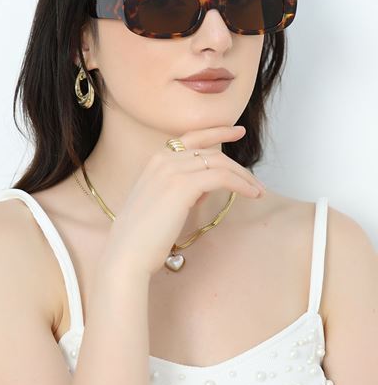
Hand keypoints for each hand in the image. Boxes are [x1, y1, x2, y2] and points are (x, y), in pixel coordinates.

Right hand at [107, 126, 264, 277]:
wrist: (127, 253)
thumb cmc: (144, 235)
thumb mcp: (162, 202)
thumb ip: (182, 188)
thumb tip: (205, 185)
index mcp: (156, 160)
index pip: (192, 137)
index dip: (218, 131)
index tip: (237, 130)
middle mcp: (164, 159)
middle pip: (211, 152)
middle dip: (237, 165)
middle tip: (255, 179)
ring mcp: (172, 170)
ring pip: (220, 163)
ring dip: (243, 176)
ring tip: (257, 191)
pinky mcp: (183, 185)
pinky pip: (222, 177)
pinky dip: (241, 184)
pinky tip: (251, 194)